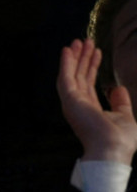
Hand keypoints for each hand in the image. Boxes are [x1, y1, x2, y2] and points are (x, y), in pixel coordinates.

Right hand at [58, 38, 136, 163]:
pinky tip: (67, 51)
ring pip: (71, 75)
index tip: (95, 52)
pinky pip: (66, 79)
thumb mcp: (125, 115)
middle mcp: (79, 105)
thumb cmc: (120, 139)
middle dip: (82, 59)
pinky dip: (66, 64)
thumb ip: (120, 101)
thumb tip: (116, 87)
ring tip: (78, 42)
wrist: (112, 149)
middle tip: (85, 42)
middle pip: (79, 77)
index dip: (91, 67)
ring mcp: (73, 103)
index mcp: (91, 109)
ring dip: (74, 58)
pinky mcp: (70, 101)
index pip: (88, 84)